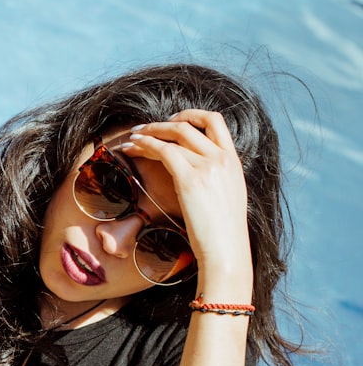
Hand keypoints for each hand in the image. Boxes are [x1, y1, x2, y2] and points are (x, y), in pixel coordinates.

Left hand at [122, 110, 252, 294]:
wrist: (226, 250)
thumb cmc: (222, 232)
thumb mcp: (226, 196)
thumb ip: (215, 178)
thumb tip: (196, 174)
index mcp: (233, 160)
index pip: (215, 121)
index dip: (191, 115)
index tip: (172, 121)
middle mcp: (222, 158)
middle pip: (189, 124)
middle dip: (161, 123)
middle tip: (142, 129)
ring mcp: (207, 166)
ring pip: (173, 134)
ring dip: (148, 133)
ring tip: (131, 138)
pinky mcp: (190, 178)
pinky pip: (163, 150)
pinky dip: (145, 145)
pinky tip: (131, 149)